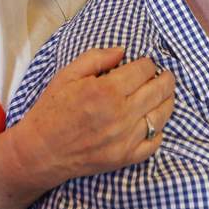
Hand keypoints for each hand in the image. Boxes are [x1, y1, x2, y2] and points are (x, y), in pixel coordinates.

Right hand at [9, 47, 174, 185]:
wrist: (40, 150)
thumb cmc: (52, 110)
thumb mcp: (67, 75)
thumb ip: (96, 58)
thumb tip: (122, 51)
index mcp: (106, 91)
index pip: (144, 70)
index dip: (147, 63)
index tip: (145, 63)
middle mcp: (121, 115)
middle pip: (159, 90)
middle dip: (165, 79)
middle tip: (166, 75)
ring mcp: (125, 138)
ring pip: (162, 115)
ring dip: (167, 101)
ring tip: (166, 94)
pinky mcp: (125, 157)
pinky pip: (154, 142)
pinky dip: (159, 130)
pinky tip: (155, 121)